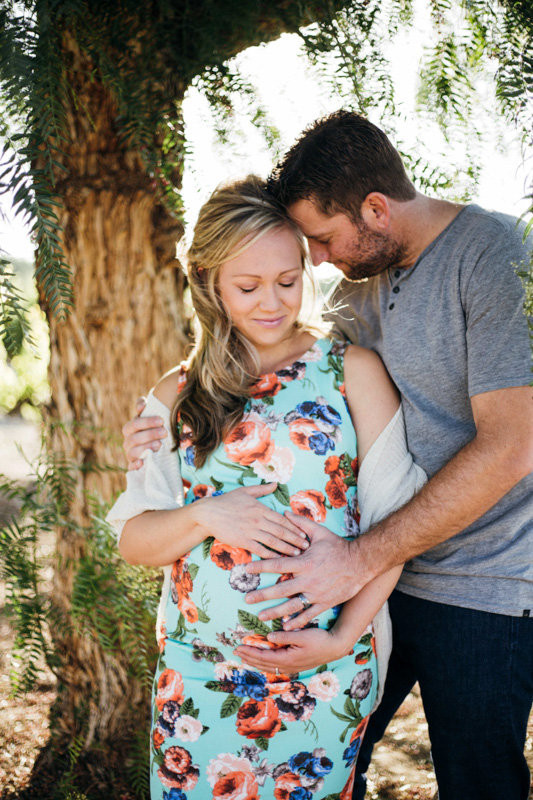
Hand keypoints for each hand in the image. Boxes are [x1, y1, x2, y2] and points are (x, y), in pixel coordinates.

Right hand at [122, 397, 166, 469]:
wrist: (156, 449)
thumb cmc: (152, 430)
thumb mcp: (150, 419)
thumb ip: (145, 409)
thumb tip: (142, 404)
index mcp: (129, 429)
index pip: (134, 424)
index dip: (147, 422)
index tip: (162, 420)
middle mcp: (128, 442)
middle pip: (134, 438)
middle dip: (150, 434)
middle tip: (165, 432)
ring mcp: (130, 454)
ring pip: (133, 452)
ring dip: (146, 447)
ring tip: (160, 444)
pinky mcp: (133, 466)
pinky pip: (131, 467)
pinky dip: (136, 465)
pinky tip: (143, 462)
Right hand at [196, 484, 309, 558]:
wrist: (208, 513)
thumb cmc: (227, 502)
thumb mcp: (245, 491)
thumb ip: (262, 489)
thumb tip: (276, 484)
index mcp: (260, 508)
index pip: (282, 519)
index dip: (294, 527)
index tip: (304, 534)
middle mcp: (258, 520)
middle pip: (281, 531)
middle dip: (295, 539)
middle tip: (306, 546)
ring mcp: (250, 531)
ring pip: (273, 541)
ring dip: (286, 548)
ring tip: (297, 554)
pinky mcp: (242, 540)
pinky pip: (259, 549)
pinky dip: (270, 554)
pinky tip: (278, 559)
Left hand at [234, 627, 346, 673]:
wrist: (335, 647)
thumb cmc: (320, 639)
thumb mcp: (302, 635)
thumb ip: (285, 637)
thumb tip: (268, 637)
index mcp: (288, 659)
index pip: (263, 657)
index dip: (250, 652)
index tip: (238, 647)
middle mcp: (288, 666)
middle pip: (263, 664)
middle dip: (248, 657)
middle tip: (235, 652)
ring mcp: (292, 667)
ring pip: (268, 667)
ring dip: (255, 661)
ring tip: (244, 657)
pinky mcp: (295, 665)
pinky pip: (275, 666)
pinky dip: (265, 663)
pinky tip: (261, 660)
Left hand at [244, 512, 369, 627]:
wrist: (361, 563)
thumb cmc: (338, 546)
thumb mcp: (319, 532)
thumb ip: (300, 523)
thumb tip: (284, 513)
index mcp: (305, 562)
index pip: (278, 564)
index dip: (261, 567)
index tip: (247, 569)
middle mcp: (308, 580)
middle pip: (280, 589)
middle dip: (262, 594)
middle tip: (246, 598)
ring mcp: (316, 593)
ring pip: (292, 606)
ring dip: (275, 612)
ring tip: (260, 617)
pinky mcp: (325, 603)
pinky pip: (309, 615)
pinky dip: (297, 622)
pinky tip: (285, 627)